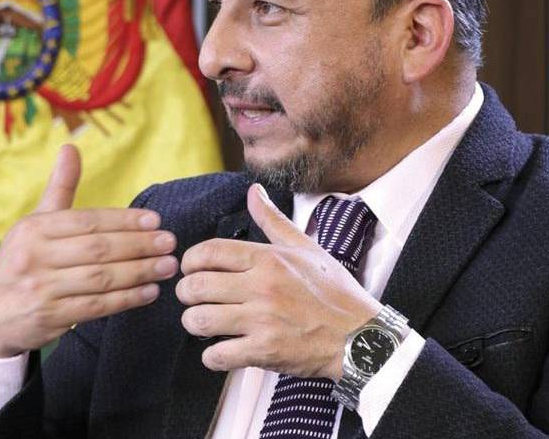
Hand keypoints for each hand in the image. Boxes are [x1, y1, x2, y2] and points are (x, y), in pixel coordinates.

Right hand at [0, 145, 177, 357]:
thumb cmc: (22, 263)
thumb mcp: (34, 224)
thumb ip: (59, 188)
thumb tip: (71, 146)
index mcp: (34, 229)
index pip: (87, 221)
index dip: (124, 221)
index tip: (156, 221)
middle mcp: (34, 257)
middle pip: (97, 249)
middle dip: (139, 245)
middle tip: (170, 243)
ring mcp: (41, 289)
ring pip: (100, 278)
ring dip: (139, 272)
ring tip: (168, 266)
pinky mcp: (49, 317)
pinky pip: (96, 307)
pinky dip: (126, 299)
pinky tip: (149, 292)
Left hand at [176, 184, 381, 379]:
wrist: (361, 338)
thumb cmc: (335, 293)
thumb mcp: (306, 248)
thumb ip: (273, 221)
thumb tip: (254, 191)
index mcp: (269, 259)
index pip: (209, 251)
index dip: (189, 261)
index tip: (191, 270)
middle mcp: (262, 286)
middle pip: (196, 285)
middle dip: (186, 293)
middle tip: (194, 298)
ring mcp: (262, 320)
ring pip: (199, 319)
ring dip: (194, 323)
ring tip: (204, 323)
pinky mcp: (265, 351)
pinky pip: (217, 354)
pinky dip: (212, 356)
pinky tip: (221, 350)